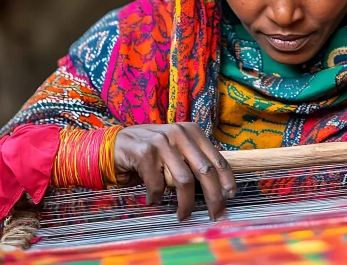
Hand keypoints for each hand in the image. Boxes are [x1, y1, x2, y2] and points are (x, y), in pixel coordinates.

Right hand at [113, 123, 236, 220]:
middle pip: (205, 170)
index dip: (227, 180)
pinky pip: (158, 185)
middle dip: (213, 196)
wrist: (116, 144)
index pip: (217, 158)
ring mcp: (162, 142)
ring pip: (184, 181)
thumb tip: (217, 189)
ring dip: (185, 204)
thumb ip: (194, 160)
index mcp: (193, 131)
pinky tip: (153, 199)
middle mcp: (180, 133)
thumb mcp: (177, 148)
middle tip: (215, 214)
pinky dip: (157, 197)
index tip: (230, 196)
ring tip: (183, 215)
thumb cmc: (152, 150)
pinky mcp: (145, 153)